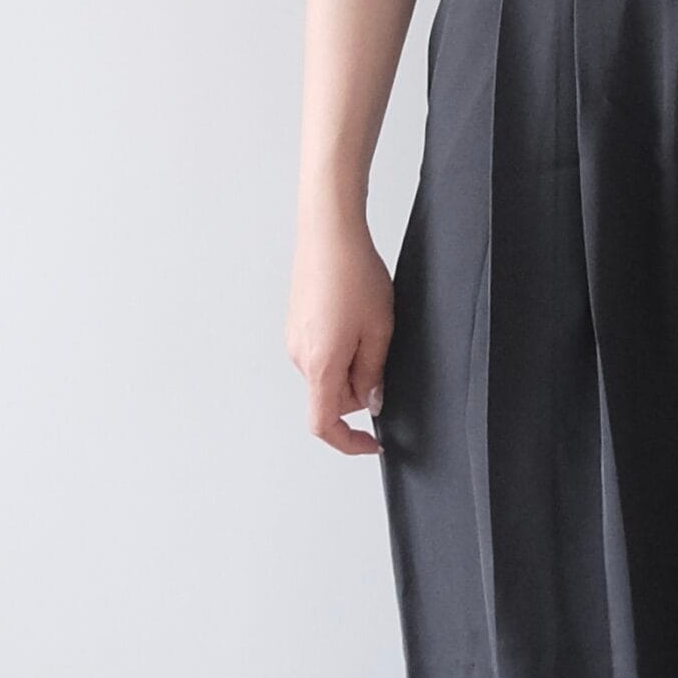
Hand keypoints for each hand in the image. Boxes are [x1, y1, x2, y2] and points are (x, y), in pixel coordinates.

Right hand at [287, 214, 393, 453]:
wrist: (328, 233)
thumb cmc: (354, 274)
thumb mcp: (380, 330)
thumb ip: (374, 373)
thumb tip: (372, 401)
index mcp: (320, 365)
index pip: (324, 424)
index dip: (349, 442)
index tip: (373, 444)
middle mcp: (299, 357)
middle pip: (333, 398)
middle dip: (362, 387)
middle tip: (383, 349)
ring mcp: (294, 340)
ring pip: (329, 374)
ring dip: (353, 363)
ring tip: (369, 323)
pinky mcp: (296, 326)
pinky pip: (322, 353)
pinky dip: (342, 348)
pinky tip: (354, 315)